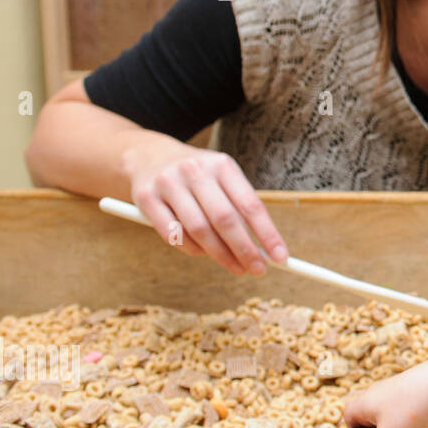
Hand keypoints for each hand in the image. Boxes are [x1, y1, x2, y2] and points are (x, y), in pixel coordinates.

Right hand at [123, 139, 287, 275]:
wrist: (149, 156)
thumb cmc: (198, 177)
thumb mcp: (222, 179)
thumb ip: (241, 209)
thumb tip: (265, 249)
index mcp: (222, 165)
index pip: (251, 205)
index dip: (268, 234)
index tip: (281, 257)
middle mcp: (195, 170)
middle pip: (225, 220)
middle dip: (245, 250)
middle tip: (259, 270)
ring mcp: (168, 183)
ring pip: (199, 230)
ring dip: (220, 255)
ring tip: (236, 267)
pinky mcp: (145, 198)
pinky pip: (173, 235)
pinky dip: (192, 249)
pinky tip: (204, 253)